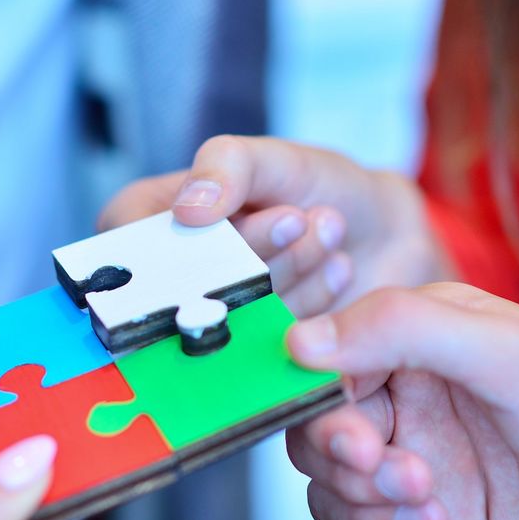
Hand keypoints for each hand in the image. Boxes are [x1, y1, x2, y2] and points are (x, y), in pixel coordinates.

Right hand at [100, 135, 452, 316]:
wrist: (381, 229)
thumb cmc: (313, 184)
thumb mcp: (271, 158)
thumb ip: (228, 167)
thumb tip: (187, 211)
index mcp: (142, 227)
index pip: (138, 255)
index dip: (186, 250)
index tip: (240, 232)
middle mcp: (166, 285)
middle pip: (187, 293)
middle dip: (250, 257)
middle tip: (296, 219)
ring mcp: (211, 329)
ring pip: (233, 322)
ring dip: (287, 274)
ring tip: (327, 230)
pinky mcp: (254, 361)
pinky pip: (271, 347)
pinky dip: (310, 306)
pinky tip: (338, 268)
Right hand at [285, 283, 518, 519]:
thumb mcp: (509, 355)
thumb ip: (399, 331)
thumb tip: (297, 339)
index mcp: (432, 340)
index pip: (330, 366)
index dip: (324, 409)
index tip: (355, 442)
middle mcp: (427, 400)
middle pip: (327, 439)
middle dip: (354, 470)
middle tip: (415, 481)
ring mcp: (440, 467)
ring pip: (348, 499)